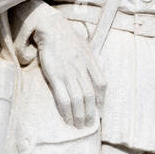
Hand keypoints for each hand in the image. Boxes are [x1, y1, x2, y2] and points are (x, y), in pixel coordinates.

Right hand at [32, 13, 105, 127]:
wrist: (52, 28)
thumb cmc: (68, 38)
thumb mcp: (86, 47)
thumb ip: (91, 60)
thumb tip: (97, 71)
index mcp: (91, 61)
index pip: (101, 84)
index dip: (102, 99)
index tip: (100, 110)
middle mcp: (82, 68)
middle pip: (90, 95)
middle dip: (91, 112)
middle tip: (89, 124)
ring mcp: (69, 72)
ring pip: (78, 99)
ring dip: (79, 115)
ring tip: (79, 125)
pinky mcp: (55, 76)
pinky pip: (62, 97)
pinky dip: (66, 110)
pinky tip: (67, 117)